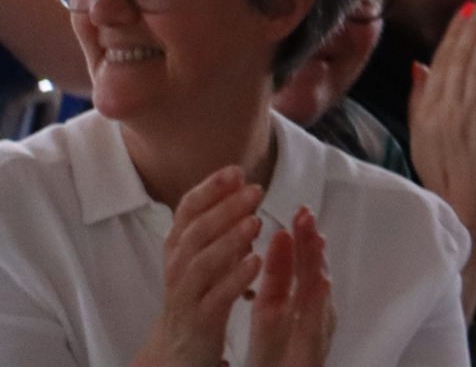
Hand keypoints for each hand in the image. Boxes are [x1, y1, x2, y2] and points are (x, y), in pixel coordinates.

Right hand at [131, 166, 264, 366]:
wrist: (180, 346)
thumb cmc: (201, 289)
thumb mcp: (206, 251)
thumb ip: (220, 220)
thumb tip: (240, 180)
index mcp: (179, 245)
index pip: (187, 209)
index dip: (210, 189)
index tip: (237, 170)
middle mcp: (178, 266)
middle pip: (195, 232)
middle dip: (225, 209)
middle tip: (256, 190)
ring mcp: (185, 294)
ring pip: (200, 264)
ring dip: (229, 241)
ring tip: (256, 223)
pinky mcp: (199, 320)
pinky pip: (214, 298)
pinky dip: (233, 279)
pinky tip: (255, 262)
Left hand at [245, 208, 333, 366]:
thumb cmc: (275, 356)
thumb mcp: (272, 314)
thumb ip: (279, 280)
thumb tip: (281, 240)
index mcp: (300, 303)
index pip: (301, 266)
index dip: (301, 239)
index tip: (298, 211)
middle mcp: (315, 313)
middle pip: (312, 272)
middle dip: (310, 242)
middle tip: (305, 211)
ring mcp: (317, 331)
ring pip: (318, 293)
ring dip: (318, 265)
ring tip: (315, 236)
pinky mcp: (312, 350)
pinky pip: (315, 322)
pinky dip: (318, 300)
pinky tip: (318, 279)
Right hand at [411, 0, 475, 237]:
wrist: (466, 211)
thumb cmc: (445, 178)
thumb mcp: (422, 139)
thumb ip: (419, 101)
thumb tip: (418, 65)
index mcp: (426, 113)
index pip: (441, 63)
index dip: (454, 33)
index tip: (466, 10)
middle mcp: (445, 111)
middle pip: (460, 58)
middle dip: (474, 25)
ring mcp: (469, 118)